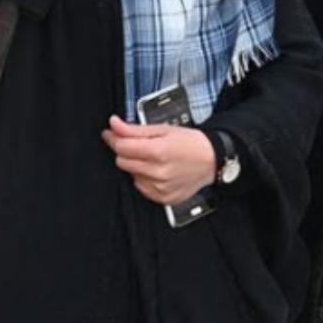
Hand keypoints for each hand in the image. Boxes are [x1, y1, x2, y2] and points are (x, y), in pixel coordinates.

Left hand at [102, 116, 216, 205]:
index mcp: (158, 152)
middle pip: (122, 162)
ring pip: (131, 174)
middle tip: (140, 145)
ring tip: (154, 159)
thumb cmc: (191, 143)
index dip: (113, 138)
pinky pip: (141, 187)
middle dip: (127, 151)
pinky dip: (145, 178)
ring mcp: (160, 188)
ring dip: (136, 165)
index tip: (111, 133)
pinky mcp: (162, 198)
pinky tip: (158, 171)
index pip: (122, 147)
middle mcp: (158, 172)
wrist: (212, 161)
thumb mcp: (163, 129)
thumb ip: (135, 129)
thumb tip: (114, 124)